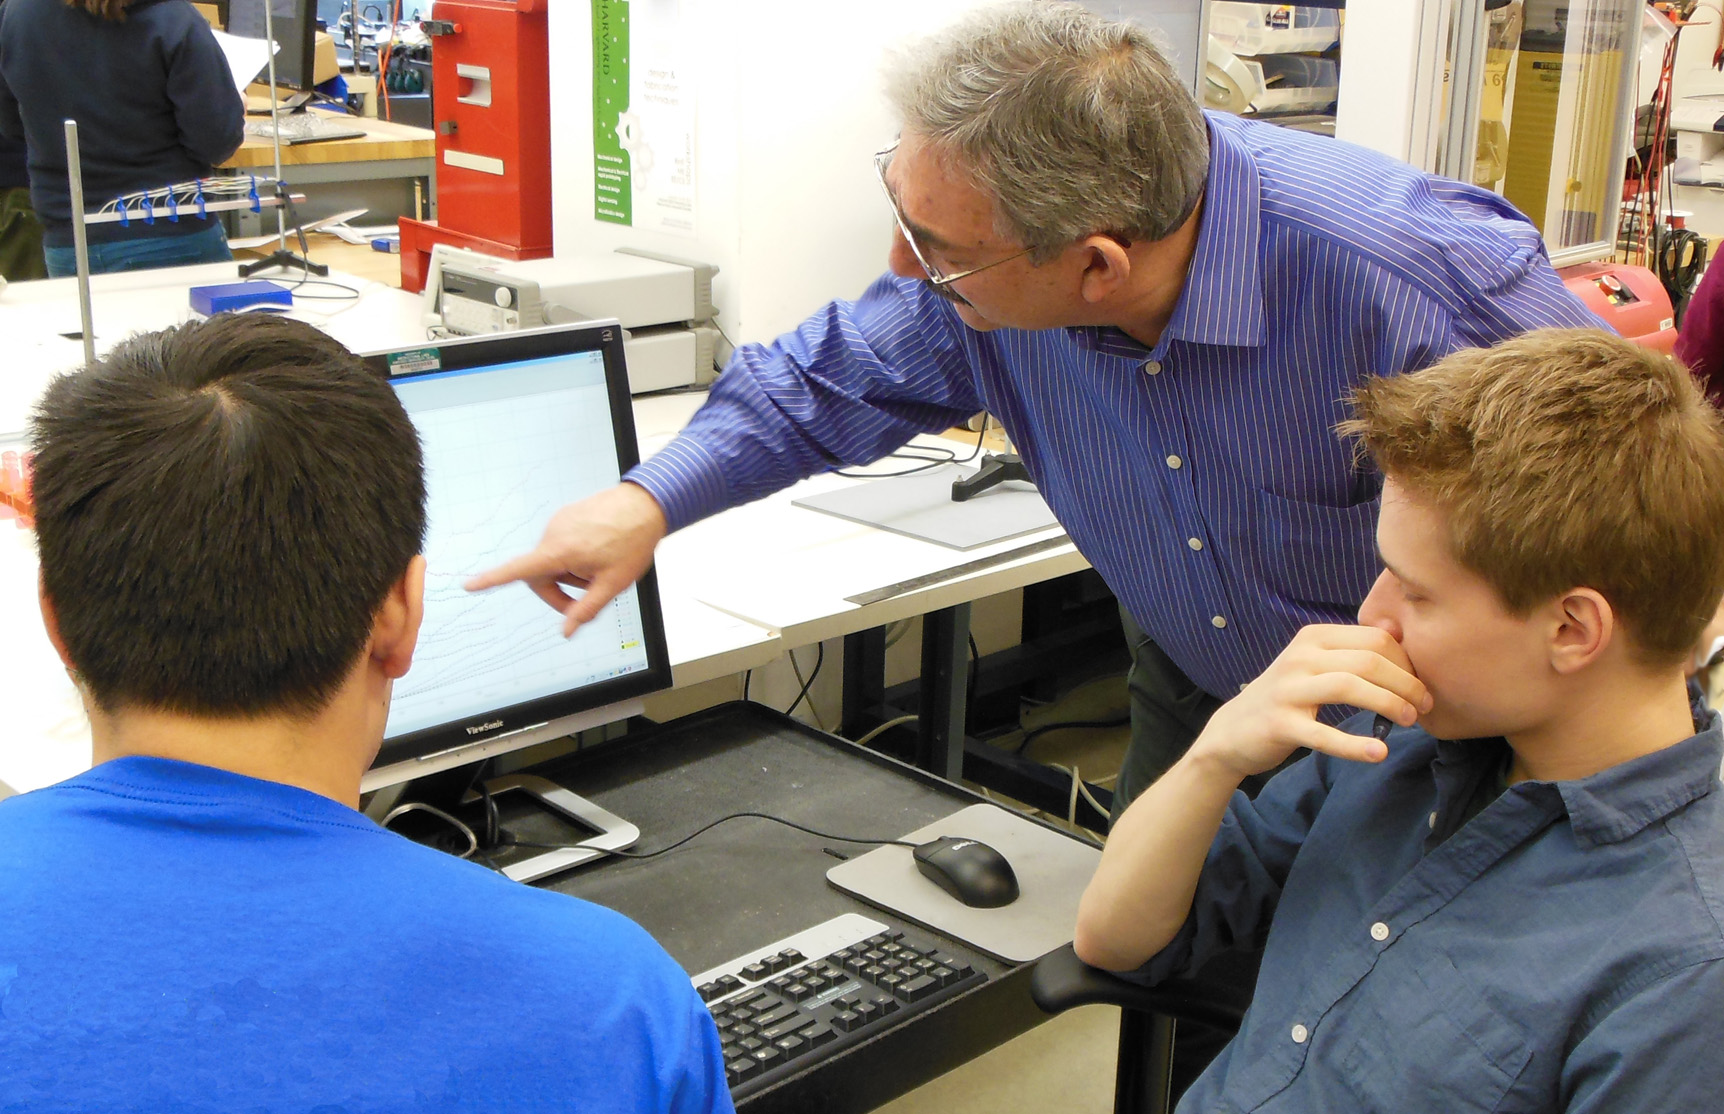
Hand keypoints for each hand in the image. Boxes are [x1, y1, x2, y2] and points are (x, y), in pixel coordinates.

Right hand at [464, 482, 668, 636]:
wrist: (647, 503)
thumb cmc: (632, 541)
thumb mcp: (613, 584)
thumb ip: (586, 610)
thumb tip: (566, 631)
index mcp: (560, 550)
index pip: (518, 570)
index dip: (492, 580)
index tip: (469, 585)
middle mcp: (553, 533)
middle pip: (540, 574)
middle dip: (559, 591)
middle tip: (589, 596)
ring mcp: (559, 521)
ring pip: (554, 560)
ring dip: (572, 572)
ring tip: (603, 566)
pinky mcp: (567, 515)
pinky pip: (563, 544)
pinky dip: (577, 556)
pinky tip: (601, 551)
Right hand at [1191, 624, 1431, 781]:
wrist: (1234, 730)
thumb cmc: (1287, 697)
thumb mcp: (1315, 664)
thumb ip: (1351, 649)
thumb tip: (1397, 633)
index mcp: (1313, 637)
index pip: (1374, 639)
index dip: (1407, 662)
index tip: (1420, 685)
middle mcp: (1299, 657)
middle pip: (1367, 661)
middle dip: (1406, 683)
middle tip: (1425, 706)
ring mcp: (1288, 690)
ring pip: (1350, 687)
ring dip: (1389, 704)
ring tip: (1410, 721)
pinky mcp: (1281, 724)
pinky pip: (1324, 735)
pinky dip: (1356, 746)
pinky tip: (1379, 753)